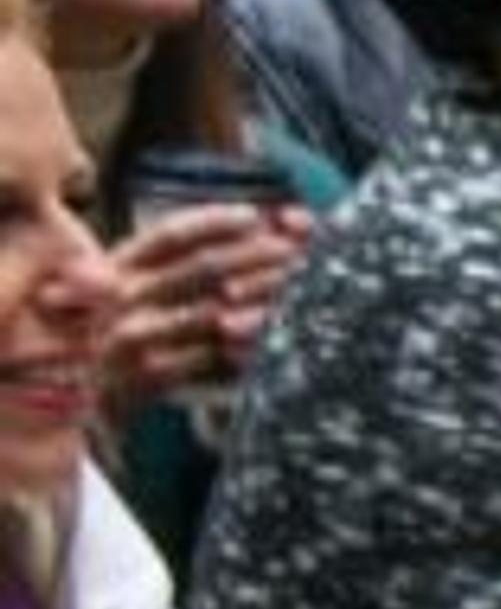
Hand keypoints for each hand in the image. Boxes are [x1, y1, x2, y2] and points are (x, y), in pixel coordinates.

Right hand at [101, 202, 314, 414]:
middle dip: (255, 253)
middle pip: (202, 266)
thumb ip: (177, 257)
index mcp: (116, 268)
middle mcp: (120, 298)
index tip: (254, 215)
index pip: (170, 234)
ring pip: (216, 310)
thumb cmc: (128, 326)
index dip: (215, 221)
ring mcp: (134, 337)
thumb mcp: (136, 284)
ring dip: (262, 296)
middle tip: (292, 248)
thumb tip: (248, 221)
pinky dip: (247, 341)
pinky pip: (214, 353)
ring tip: (296, 285)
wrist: (95, 393)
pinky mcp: (152, 373)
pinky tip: (276, 329)